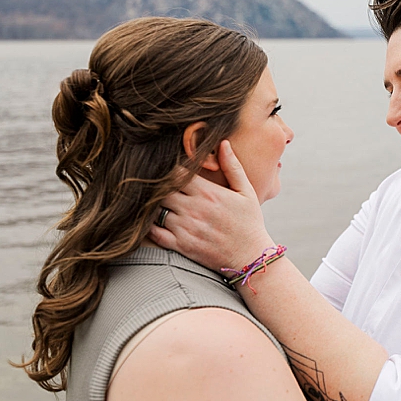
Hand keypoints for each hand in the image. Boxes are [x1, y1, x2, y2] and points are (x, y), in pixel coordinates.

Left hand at [150, 140, 276, 272]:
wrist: (251, 258)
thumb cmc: (250, 223)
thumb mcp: (247, 192)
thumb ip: (233, 167)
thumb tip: (223, 143)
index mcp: (208, 193)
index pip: (177, 173)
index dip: (170, 170)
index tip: (172, 171)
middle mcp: (194, 209)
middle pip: (161, 190)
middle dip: (159, 187)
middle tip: (159, 186)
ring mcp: (185, 228)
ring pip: (155, 209)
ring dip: (154, 205)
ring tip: (157, 202)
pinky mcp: (181, 245)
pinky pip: (154, 232)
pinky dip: (149, 225)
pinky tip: (154, 221)